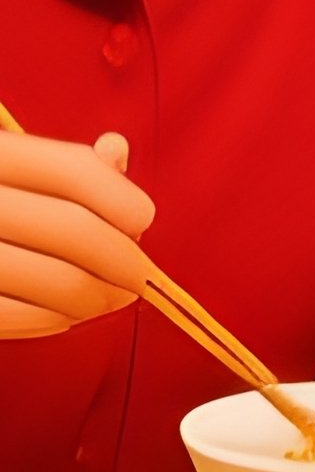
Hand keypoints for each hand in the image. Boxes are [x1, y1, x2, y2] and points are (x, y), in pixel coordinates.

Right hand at [0, 128, 152, 336]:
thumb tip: (115, 151)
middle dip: (121, 259)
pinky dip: (49, 320)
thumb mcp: (9, 168)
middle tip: (139, 277)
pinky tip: (64, 316)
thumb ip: (59, 161)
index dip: (121, 199)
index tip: (144, 220)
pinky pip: (12, 316)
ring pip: (51, 279)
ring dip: (94, 297)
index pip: (74, 172)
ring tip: (108, 300)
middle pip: (72, 229)